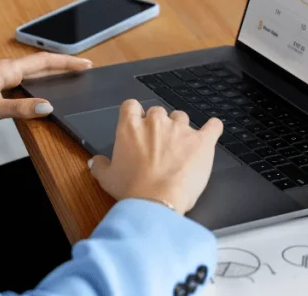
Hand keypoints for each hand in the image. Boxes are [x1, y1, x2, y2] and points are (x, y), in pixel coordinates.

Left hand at [0, 52, 92, 131]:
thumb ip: (21, 109)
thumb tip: (47, 107)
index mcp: (6, 69)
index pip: (44, 62)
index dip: (67, 63)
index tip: (85, 64)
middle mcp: (3, 70)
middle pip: (40, 64)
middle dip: (63, 66)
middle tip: (83, 69)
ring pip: (30, 74)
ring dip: (50, 74)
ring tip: (68, 77)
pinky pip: (21, 83)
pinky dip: (36, 85)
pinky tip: (38, 94)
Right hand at [89, 100, 222, 214]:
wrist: (157, 202)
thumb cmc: (131, 190)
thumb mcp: (108, 179)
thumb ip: (100, 166)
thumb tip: (95, 162)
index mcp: (130, 127)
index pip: (131, 106)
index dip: (134, 115)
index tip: (137, 126)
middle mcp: (155, 122)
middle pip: (157, 112)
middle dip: (158, 124)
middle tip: (158, 144)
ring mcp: (180, 129)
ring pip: (181, 117)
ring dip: (180, 128)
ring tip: (180, 146)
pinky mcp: (202, 141)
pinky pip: (212, 126)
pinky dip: (213, 128)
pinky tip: (212, 130)